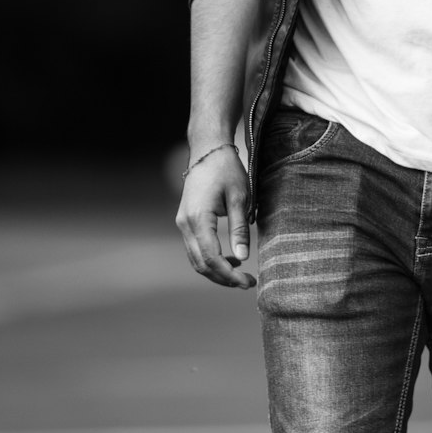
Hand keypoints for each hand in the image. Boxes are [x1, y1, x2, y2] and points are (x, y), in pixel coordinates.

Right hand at [176, 147, 255, 288]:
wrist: (208, 149)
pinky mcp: (185, 221)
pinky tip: (231, 258)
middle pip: (201, 264)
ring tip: (241, 274)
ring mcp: (182, 223)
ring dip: (217, 271)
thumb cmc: (226, 170)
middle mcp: (185, 224)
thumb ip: (239, 229)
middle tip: (248, 283)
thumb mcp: (239, 197)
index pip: (212, 258)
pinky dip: (211, 259)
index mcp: (198, 218)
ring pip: (196, 259)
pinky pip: (195, 249)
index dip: (230, 275)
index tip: (249, 282)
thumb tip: (243, 257)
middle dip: (224, 278)